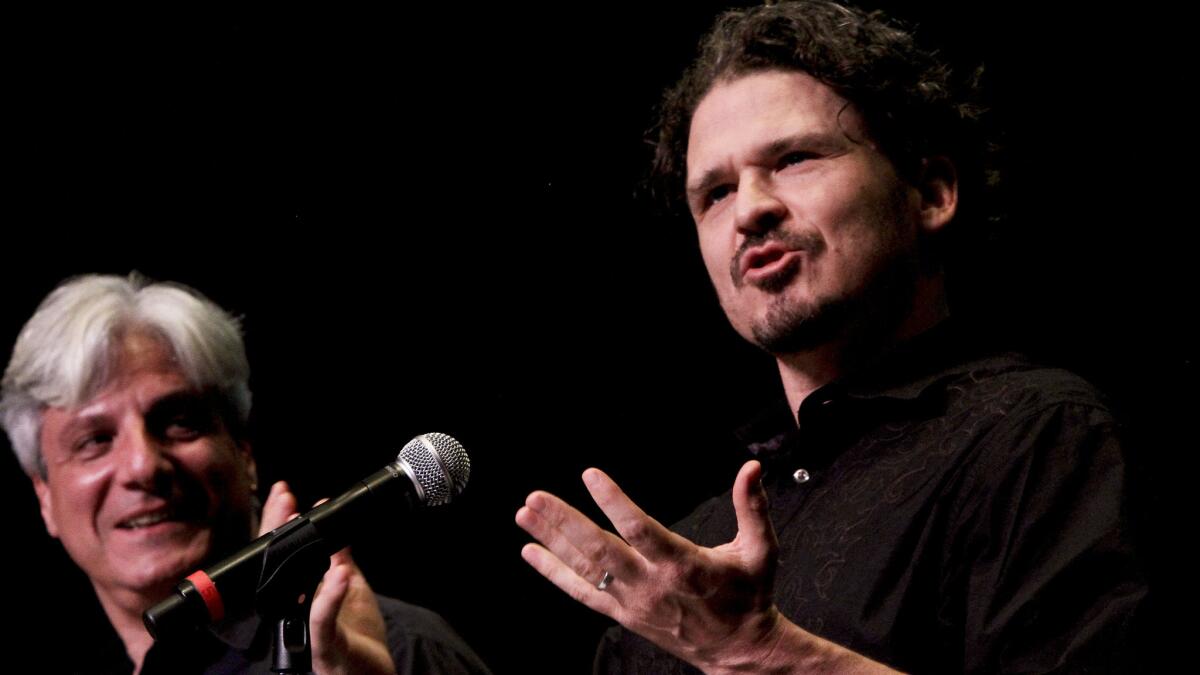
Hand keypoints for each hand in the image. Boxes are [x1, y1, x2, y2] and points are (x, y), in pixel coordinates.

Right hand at [258, 482, 396, 674]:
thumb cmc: (360, 640)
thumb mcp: (352, 592)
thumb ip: (341, 564)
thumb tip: (336, 533)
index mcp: (299, 598)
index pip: (282, 557)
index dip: (280, 526)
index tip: (284, 495)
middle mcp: (295, 614)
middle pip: (276, 568)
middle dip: (277, 531)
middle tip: (283, 499)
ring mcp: (307, 632)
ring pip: (293, 592)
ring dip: (298, 556)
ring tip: (306, 522)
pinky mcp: (325, 649)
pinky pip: (322, 622)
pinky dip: (330, 596)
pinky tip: (340, 574)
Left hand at [515, 461, 787, 672]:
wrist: (738, 651)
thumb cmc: (749, 596)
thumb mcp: (761, 550)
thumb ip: (753, 507)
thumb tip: (752, 468)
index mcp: (684, 564)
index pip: (640, 529)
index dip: (613, 501)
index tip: (590, 475)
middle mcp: (653, 584)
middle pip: (599, 550)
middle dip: (563, 522)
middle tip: (535, 498)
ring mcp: (634, 602)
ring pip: (585, 569)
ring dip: (552, 541)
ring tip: (525, 515)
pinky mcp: (624, 615)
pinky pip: (583, 593)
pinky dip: (554, 574)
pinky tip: (532, 554)